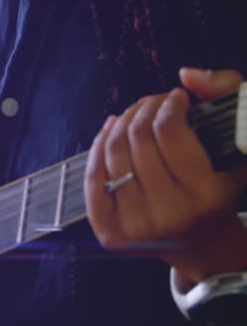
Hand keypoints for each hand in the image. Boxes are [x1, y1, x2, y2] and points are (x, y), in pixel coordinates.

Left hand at [85, 68, 246, 285]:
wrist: (205, 248)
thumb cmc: (221, 193)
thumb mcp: (238, 152)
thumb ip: (227, 100)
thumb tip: (185, 76)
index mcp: (205, 195)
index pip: (171, 131)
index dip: (169, 104)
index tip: (176, 96)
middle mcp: (168, 213)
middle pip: (139, 139)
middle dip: (145, 109)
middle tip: (154, 101)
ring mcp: (135, 226)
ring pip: (113, 154)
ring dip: (122, 122)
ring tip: (135, 112)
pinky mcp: (110, 233)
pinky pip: (93, 178)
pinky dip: (98, 148)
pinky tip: (111, 129)